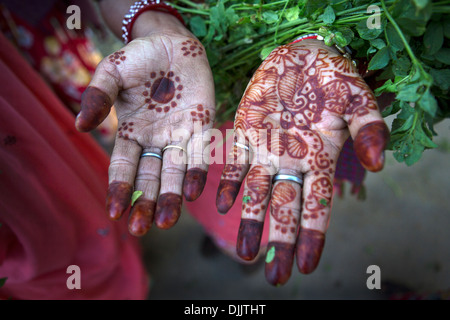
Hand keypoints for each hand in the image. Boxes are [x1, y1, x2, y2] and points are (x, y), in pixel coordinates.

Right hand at [76, 18, 214, 235]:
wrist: (171, 43)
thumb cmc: (138, 58)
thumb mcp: (112, 73)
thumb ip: (98, 97)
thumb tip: (80, 126)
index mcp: (131, 133)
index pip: (124, 167)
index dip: (119, 189)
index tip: (115, 213)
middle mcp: (155, 140)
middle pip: (150, 177)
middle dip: (146, 203)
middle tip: (142, 229)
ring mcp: (179, 136)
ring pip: (176, 172)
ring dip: (172, 197)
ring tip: (167, 222)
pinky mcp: (202, 126)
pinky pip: (201, 153)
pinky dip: (197, 171)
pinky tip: (193, 191)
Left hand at [216, 40, 388, 284]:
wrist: (303, 54)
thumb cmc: (334, 76)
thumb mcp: (358, 96)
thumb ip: (370, 128)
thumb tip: (377, 164)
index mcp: (320, 158)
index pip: (317, 205)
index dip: (312, 235)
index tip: (306, 265)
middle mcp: (291, 162)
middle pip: (285, 208)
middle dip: (280, 241)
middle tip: (274, 276)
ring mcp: (266, 150)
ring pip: (255, 192)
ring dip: (248, 220)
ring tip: (242, 252)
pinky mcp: (244, 133)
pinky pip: (232, 163)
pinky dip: (227, 182)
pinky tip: (220, 203)